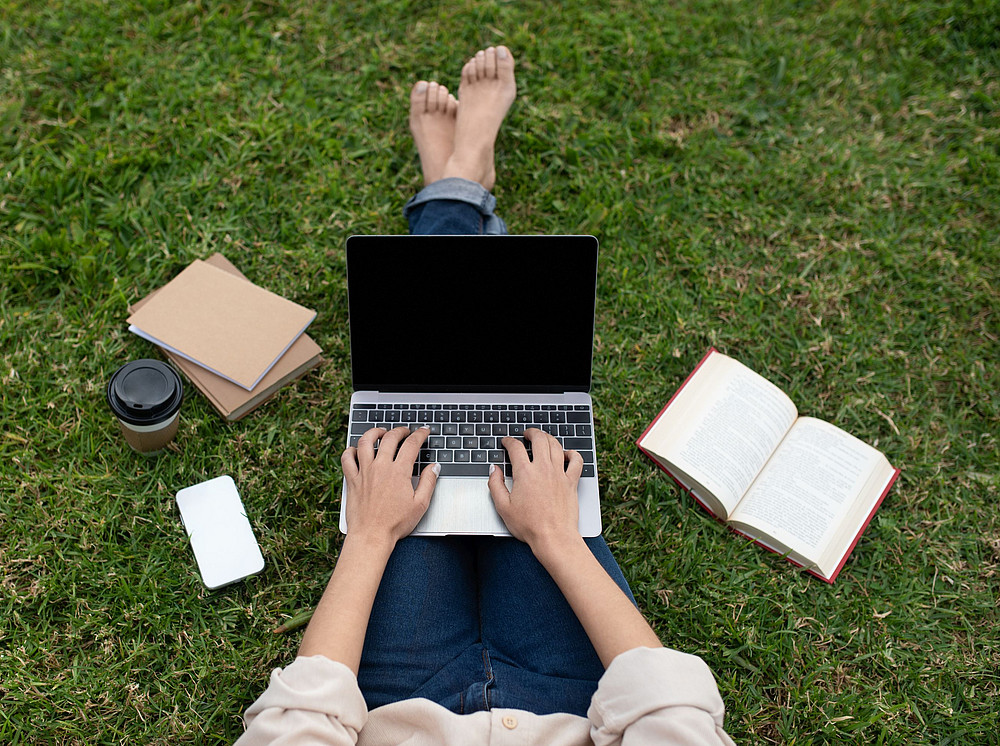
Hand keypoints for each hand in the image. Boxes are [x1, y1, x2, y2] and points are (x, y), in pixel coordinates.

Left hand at [341, 425, 438, 545]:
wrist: (371, 536)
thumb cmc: (395, 524)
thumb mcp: (420, 504)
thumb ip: (429, 482)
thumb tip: (434, 467)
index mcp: (399, 472)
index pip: (411, 444)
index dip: (420, 434)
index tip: (424, 431)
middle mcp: (381, 467)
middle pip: (390, 438)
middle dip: (400, 430)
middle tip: (405, 431)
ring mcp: (364, 472)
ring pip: (366, 442)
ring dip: (374, 433)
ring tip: (380, 432)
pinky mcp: (352, 480)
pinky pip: (347, 458)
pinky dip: (351, 450)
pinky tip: (356, 449)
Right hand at [487, 428, 582, 553]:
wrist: (554, 538)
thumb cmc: (529, 526)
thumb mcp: (503, 507)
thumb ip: (495, 485)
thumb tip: (494, 470)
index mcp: (525, 473)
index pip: (515, 448)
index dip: (509, 441)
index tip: (506, 442)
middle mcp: (543, 469)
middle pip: (539, 439)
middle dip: (531, 432)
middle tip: (527, 433)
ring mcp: (560, 474)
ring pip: (556, 445)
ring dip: (549, 438)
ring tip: (544, 437)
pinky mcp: (572, 482)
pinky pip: (576, 461)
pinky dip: (573, 453)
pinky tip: (568, 453)